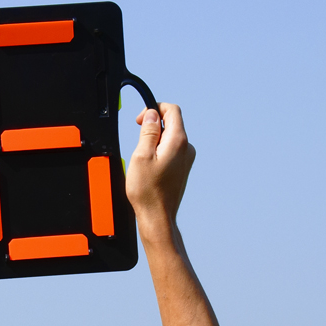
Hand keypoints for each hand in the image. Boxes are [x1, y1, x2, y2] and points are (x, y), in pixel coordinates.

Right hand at [124, 104, 193, 231]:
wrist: (158, 216)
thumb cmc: (148, 190)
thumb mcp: (141, 155)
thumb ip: (148, 131)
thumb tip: (152, 114)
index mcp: (178, 142)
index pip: (172, 110)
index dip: (154, 108)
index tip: (140, 119)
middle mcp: (187, 148)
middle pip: (171, 123)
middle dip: (153, 126)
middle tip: (138, 141)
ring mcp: (186, 159)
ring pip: (170, 138)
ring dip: (155, 141)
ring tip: (143, 159)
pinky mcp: (183, 168)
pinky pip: (171, 150)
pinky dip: (159, 151)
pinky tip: (150, 167)